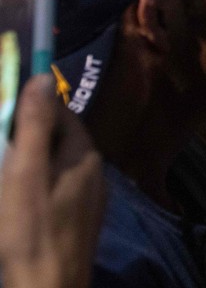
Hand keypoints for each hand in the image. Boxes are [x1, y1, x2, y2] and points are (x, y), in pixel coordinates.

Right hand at [0, 75, 105, 287]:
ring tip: (6, 177)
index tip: (3, 118)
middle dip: (28, 139)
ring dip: (29, 165)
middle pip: (59, 140)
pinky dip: (34, 189)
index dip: (31, 111)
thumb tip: (42, 78)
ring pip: (56, 167)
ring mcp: (89, 198)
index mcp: (85, 155)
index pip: (62, 115)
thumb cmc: (30, 229)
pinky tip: (17, 205)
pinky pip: (56, 191)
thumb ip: (34, 125)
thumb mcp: (24, 171)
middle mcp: (95, 172)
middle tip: (2, 151)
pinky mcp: (78, 221)